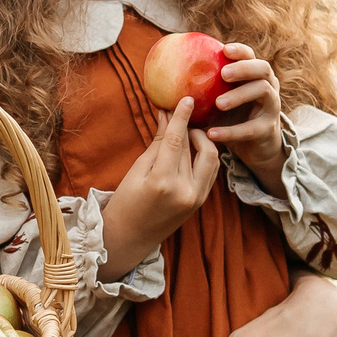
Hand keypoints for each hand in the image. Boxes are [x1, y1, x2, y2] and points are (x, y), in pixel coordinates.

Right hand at [99, 99, 220, 276]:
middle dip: (191, 127)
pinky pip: (210, 171)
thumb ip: (158, 143)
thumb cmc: (125, 203)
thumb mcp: (137, 170)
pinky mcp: (201, 202)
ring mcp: (196, 198)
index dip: (182, 117)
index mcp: (163, 182)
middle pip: (198, 147)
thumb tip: (167, 115)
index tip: (186, 98)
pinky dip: (204, 156)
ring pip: (210, 157)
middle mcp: (185, 191)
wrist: (130, 237)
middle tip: (181, 116)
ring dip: (202, 141)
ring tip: (186, 133)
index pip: (177, 140)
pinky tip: (192, 149)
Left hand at [202, 43, 286, 194]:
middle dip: (244, 68)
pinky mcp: (268, 129)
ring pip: (262, 91)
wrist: (254, 147)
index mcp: (254, 75)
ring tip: (219, 103)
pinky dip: (231, 131)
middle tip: (223, 74)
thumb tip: (163, 80)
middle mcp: (268, 86)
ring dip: (239, 95)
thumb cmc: (230, 118)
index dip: (239, 50)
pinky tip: (212, 133)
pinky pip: (251, 128)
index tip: (223, 50)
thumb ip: (199, 90)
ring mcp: (272, 107)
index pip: (250, 56)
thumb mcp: (216, 101)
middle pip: (263, 68)